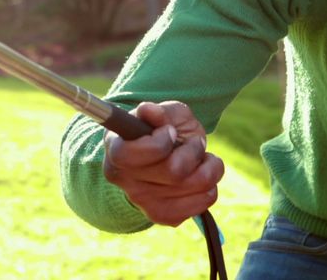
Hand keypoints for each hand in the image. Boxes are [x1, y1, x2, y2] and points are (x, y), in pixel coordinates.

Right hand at [102, 101, 224, 226]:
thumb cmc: (161, 130)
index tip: (170, 131)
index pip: (136, 154)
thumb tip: (148, 110)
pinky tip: (199, 176)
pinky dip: (210, 186)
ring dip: (209, 166)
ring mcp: (143, 203)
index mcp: (116, 150)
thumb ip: (159, 111)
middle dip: (193, 150)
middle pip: (174, 171)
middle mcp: (125, 181)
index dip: (161, 141)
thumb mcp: (163, 114)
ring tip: (202, 157)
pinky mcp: (163, 217)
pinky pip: (203, 204)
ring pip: (195, 187)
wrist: (161, 157)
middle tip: (194, 142)